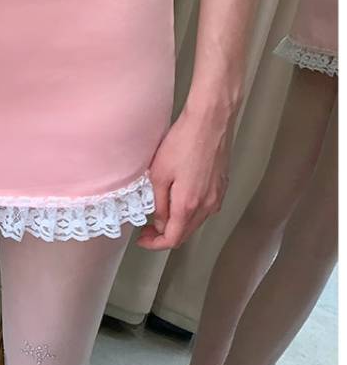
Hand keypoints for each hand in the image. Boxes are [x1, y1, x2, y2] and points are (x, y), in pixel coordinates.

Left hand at [136, 102, 232, 250]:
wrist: (210, 121)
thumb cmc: (184, 142)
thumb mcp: (159, 175)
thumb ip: (159, 204)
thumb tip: (160, 222)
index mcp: (188, 205)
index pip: (172, 239)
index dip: (154, 243)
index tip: (143, 238)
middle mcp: (207, 206)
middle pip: (185, 234)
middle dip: (164, 236)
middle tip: (148, 228)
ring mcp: (217, 197)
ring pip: (196, 223)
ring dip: (178, 225)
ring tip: (161, 215)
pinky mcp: (222, 187)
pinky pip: (205, 209)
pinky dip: (190, 213)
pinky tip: (179, 202)